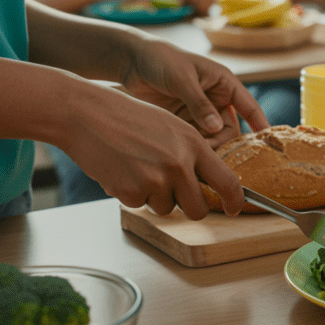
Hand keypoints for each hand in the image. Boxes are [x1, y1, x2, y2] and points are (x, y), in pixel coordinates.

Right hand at [63, 84, 247, 219]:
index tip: (234, 209)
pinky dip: (132, 193)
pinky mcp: (130, 192)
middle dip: (190, 208)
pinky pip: (139, 204)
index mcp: (194, 144)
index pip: (227, 181)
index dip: (235, 201)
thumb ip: (193, 153)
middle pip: (198, 208)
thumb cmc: (131, 117)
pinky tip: (122, 169)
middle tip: (176, 194)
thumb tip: (209, 181)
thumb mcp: (173, 127)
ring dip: (156, 196)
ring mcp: (155, 180)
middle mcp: (179, 164)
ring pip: (166, 208)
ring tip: (140, 166)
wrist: (89, 115)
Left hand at [109, 38, 268, 215]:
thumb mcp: (182, 80)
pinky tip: (182, 152)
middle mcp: (215, 98)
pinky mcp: (184, 120)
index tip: (267, 142)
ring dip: (206, 147)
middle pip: (229, 129)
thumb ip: (199, 104)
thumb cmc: (161, 60)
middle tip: (207, 153)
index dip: (260, 123)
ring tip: (192, 154)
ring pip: (212, 137)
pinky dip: (192, 146)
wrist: (131, 60)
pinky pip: (195, 138)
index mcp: (223, 82)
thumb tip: (217, 128)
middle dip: (222, 143)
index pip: (249, 106)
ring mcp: (199, 111)